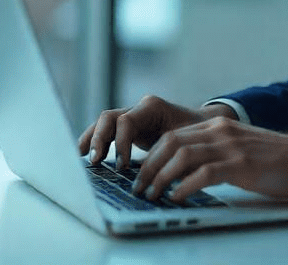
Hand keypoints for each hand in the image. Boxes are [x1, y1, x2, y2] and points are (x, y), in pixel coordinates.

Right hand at [77, 94, 234, 167]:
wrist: (205, 126)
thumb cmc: (198, 136)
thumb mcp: (188, 144)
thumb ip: (173, 156)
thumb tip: (160, 179)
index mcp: (153, 107)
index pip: (126, 121)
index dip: (121, 143)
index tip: (123, 167)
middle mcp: (139, 108)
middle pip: (110, 117)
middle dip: (100, 139)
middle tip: (95, 160)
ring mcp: (132, 116)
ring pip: (104, 122)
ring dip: (92, 139)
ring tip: (82, 156)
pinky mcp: (129, 127)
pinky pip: (107, 130)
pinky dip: (95, 139)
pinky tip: (84, 153)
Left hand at [132, 117, 287, 202]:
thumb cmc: (276, 160)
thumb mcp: (239, 148)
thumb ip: (216, 152)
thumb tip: (186, 172)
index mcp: (218, 126)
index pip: (172, 136)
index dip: (152, 155)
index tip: (141, 173)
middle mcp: (220, 131)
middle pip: (170, 143)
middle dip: (149, 166)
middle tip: (139, 186)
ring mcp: (230, 147)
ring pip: (181, 156)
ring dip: (161, 177)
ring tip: (152, 194)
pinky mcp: (240, 164)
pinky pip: (203, 173)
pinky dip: (184, 186)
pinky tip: (177, 198)